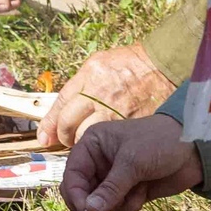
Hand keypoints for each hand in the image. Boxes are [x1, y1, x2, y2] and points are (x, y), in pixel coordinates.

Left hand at [42, 42, 171, 148]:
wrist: (164, 65)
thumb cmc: (129, 63)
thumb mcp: (98, 63)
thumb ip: (77, 87)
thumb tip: (55, 116)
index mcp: (90, 78)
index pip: (61, 107)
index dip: (50, 125)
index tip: (45, 137)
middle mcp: (101, 95)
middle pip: (70, 125)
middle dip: (64, 136)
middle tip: (66, 139)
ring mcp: (117, 111)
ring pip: (88, 137)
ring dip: (82, 143)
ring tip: (86, 142)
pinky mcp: (132, 123)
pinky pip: (111, 142)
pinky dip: (104, 147)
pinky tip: (106, 144)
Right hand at [60, 114, 204, 210]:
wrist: (195, 148)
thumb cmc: (160, 142)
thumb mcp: (132, 162)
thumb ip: (110, 188)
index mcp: (93, 145)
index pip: (72, 174)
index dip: (75, 194)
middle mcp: (100, 162)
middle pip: (82, 193)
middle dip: (96, 202)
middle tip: (106, 208)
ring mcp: (115, 179)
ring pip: (102, 204)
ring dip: (118, 203)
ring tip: (137, 189)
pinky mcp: (130, 192)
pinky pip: (120, 208)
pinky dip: (131, 205)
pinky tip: (145, 192)